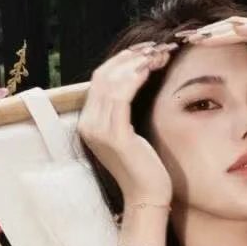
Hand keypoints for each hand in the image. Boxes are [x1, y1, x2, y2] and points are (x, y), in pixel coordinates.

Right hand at [78, 41, 175, 206]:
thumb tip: (135, 80)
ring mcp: (98, 130)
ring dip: (137, 63)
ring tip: (159, 55)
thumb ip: (124, 111)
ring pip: (112, 81)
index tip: (146, 50)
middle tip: (156, 47)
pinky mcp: (114, 136)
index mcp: (89, 122)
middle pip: (103, 75)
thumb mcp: (130, 134)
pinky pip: (121, 97)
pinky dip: (135, 78)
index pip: (100, 79)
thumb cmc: (145, 167)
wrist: (147, 198)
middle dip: (130, 56)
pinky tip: (150, 70)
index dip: (122, 60)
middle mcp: (88, 124)